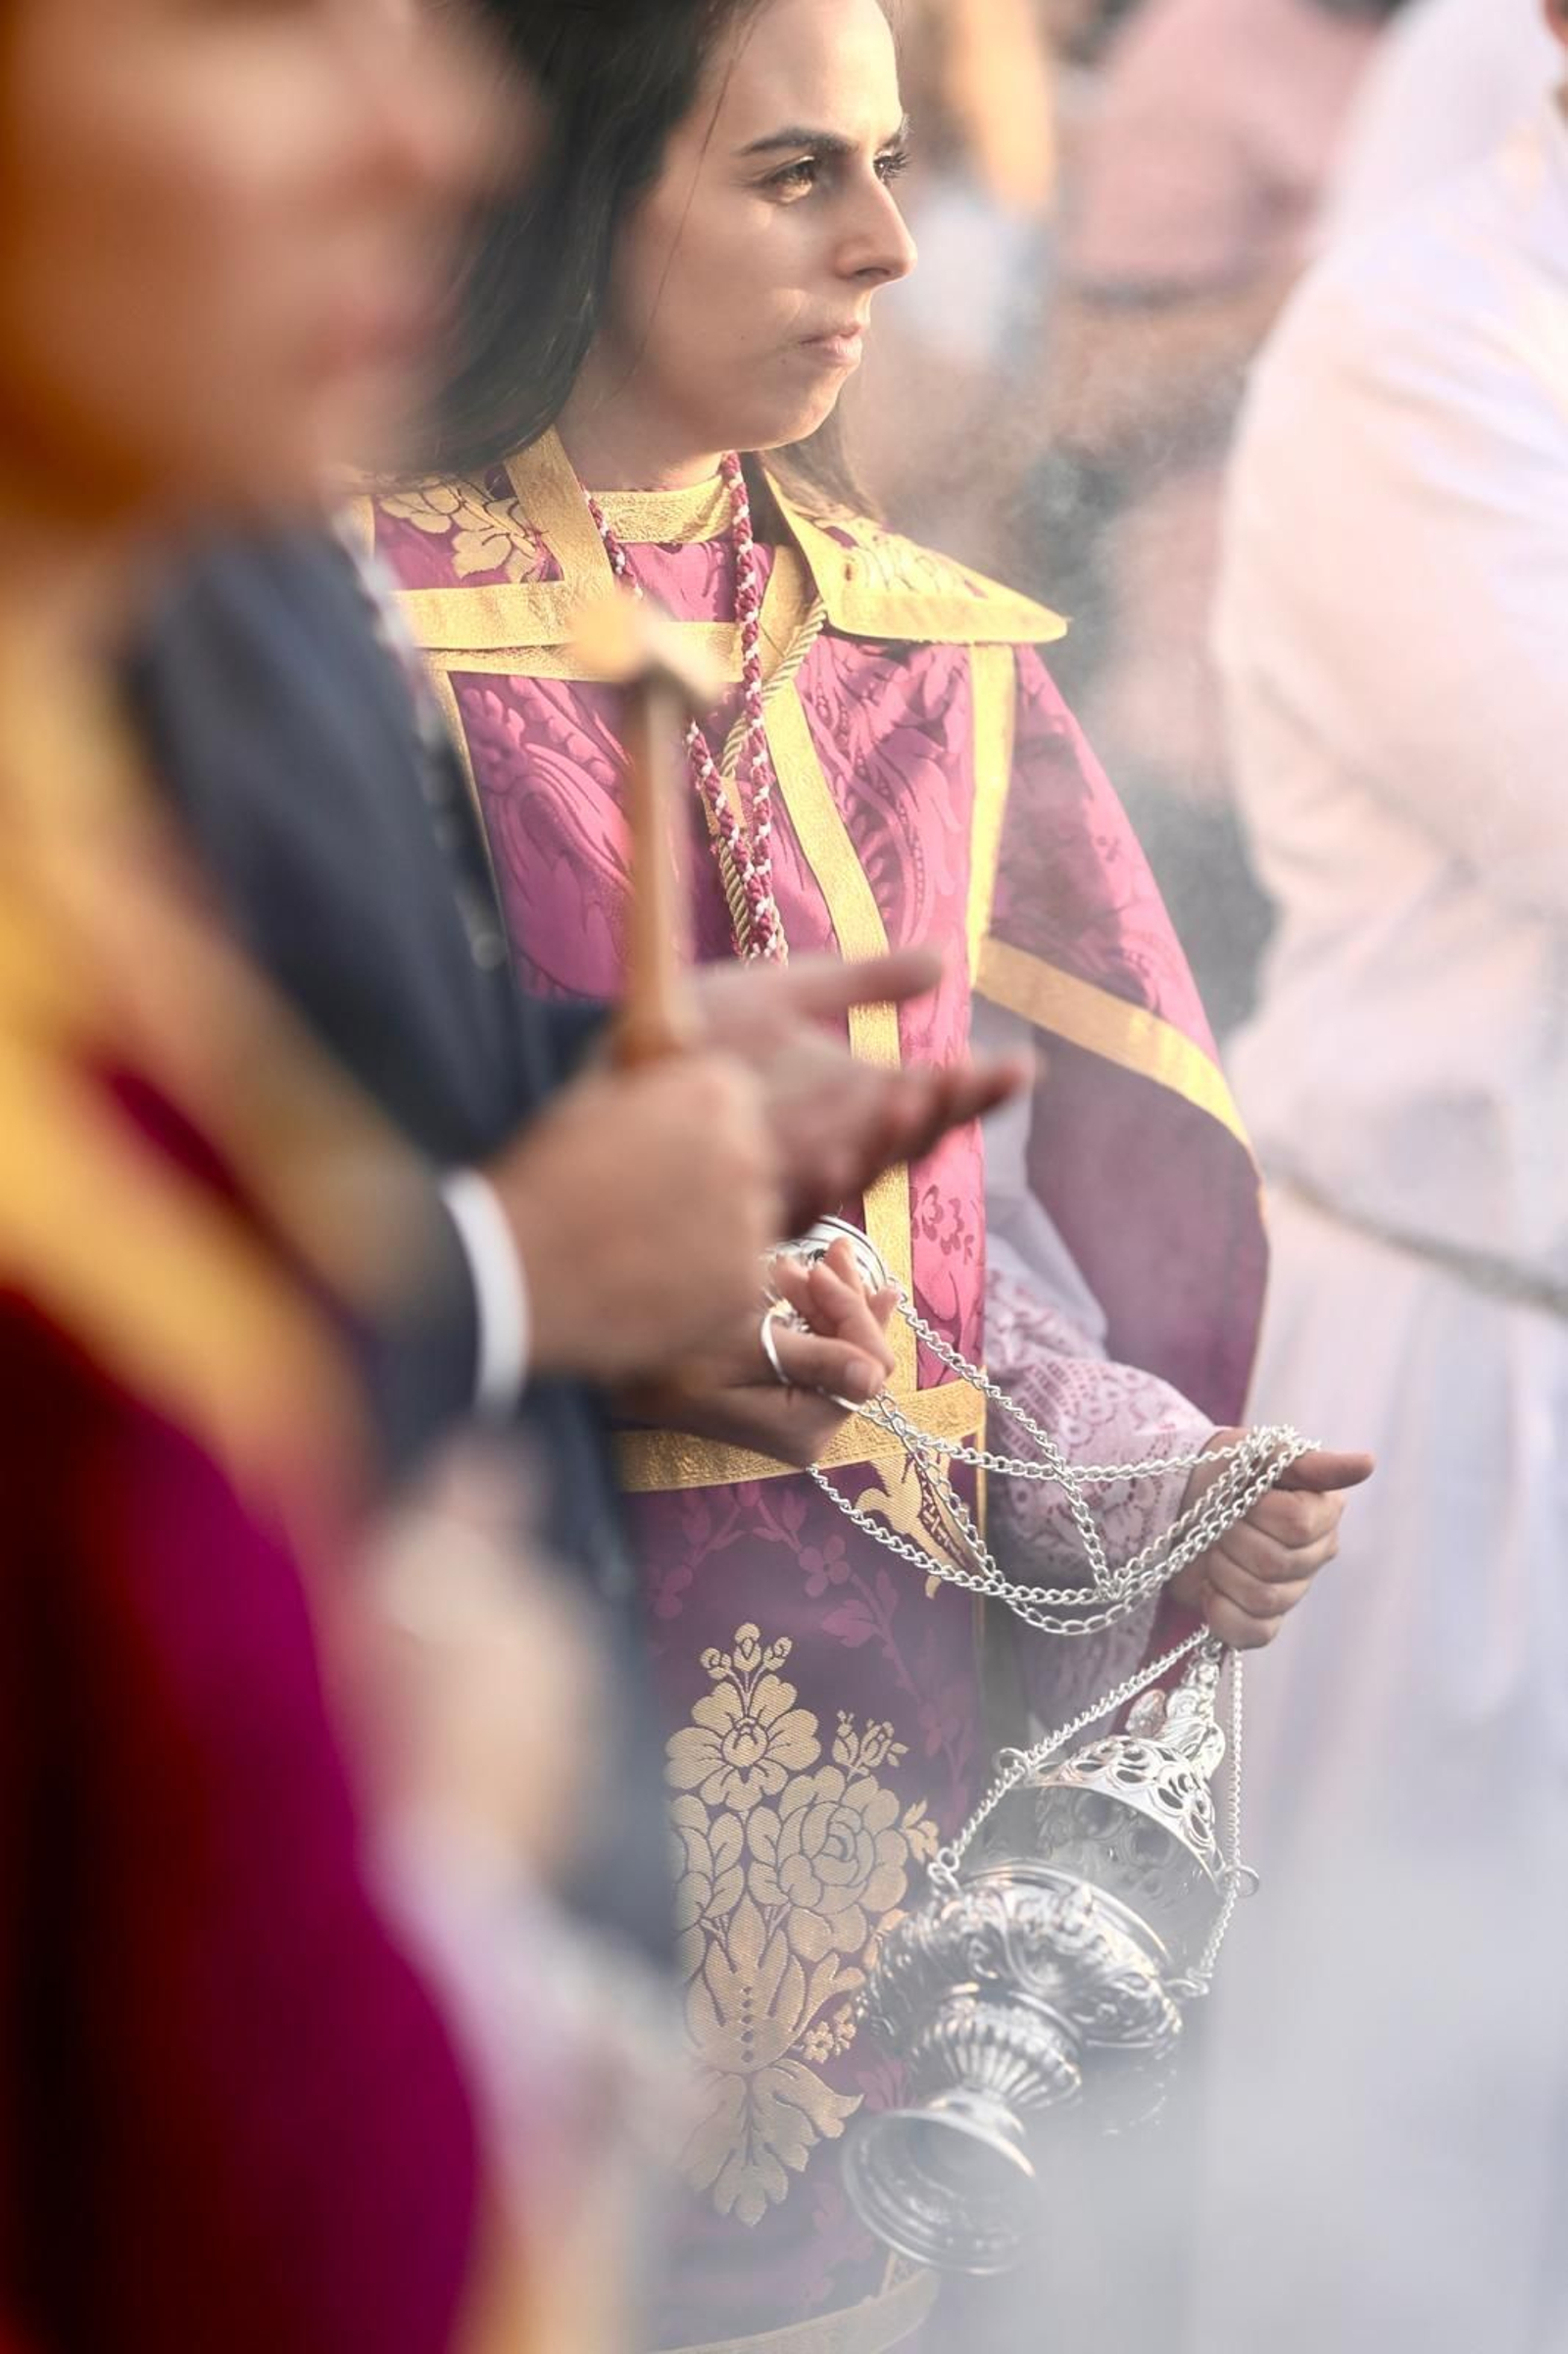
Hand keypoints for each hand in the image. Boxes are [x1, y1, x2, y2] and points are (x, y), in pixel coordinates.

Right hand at [485, 1052, 780, 1382]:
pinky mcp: (742, 1284)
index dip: (692, 1125)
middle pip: (750, 1157)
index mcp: (715, 1088)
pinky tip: (650, 1281)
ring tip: (641, 1244)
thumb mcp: (597, 1085)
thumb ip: (653, 1063)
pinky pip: (738, 1278)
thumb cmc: (542, 1171)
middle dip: (710, 1176)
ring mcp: (750, 1220)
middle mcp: (747, 1148)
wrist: (513, 1265)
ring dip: (712, 1231)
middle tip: (645, 1202)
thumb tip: (678, 1027)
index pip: (735, 1098)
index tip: (656, 1148)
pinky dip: (706, 1284)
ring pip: (748, 1220)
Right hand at [623, 1237, 897, 1469]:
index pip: (867, 1366)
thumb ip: (817, 1360)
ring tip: (794, 1262)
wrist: (619, 1368)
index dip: (855, 1310)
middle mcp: (807, 1432)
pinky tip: (800, 1279)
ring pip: (839, 1346)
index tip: (824, 1262)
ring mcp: (795, 1416)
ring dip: (823, 1298)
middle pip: (857, 1354)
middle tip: (825, 1249)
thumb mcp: (746, 1349)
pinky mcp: (780, 1397)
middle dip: (841, 1298)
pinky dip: (809, 1312)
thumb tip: (878, 1377)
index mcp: (805, 1429)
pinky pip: (816, 1351)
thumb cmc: (673, 1356)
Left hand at [692, 950, 1031, 1231]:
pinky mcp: (734, 1207)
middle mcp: (826, 1147)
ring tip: (914, 1092)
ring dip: (884, 1139)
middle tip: (971, 1078)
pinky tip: (838, 1147)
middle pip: (903, 1146)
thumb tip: (946, 961)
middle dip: (941, 1114)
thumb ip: (860, 981)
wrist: (602, 1063)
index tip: (1019, 1066)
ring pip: (854, 1176)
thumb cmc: (691, 1030)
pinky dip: (815, 1175)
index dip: (973, 1092)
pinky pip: (784, 1204)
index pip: (925, 1103)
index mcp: (847, 1103)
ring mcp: (783, 1179)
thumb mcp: (782, 991)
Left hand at [1167, 1438, 1374, 1650]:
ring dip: (1223, 1570)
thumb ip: (1313, 1463)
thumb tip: (1368, 1463)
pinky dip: (1221, 1611)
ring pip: (1263, 1599)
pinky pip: (1252, 1634)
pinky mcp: (1260, 1620)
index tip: (1240, 1493)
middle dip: (1232, 1538)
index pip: (1297, 1525)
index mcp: (1321, 1513)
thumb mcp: (1262, 1454)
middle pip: (1275, 1564)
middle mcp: (1313, 1556)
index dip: (1257, 1511)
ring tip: (1215, 1548)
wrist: (1182, 1498)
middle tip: (1221, 1520)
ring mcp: (1290, 1592)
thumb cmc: (1227, 1471)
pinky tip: (1210, 1586)